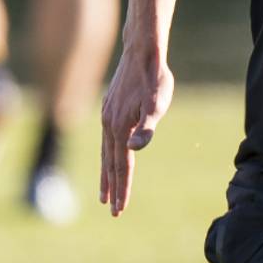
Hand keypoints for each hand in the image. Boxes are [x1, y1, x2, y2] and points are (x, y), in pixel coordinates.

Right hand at [99, 47, 173, 216]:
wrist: (141, 52)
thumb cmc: (154, 79)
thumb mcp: (157, 104)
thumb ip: (146, 128)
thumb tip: (134, 149)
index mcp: (120, 128)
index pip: (122, 166)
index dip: (122, 188)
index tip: (120, 209)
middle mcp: (109, 125)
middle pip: (111, 164)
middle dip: (113, 188)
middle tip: (113, 210)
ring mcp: (106, 117)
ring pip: (105, 153)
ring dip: (106, 174)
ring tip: (105, 192)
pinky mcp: (108, 108)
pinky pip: (105, 140)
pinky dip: (105, 155)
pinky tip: (109, 157)